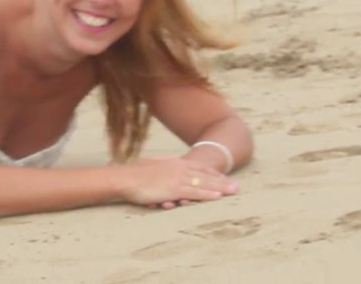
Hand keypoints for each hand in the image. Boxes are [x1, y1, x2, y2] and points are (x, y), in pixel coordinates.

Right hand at [118, 156, 238, 207]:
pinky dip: (207, 195)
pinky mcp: (173, 189)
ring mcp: (177, 178)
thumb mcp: (153, 165)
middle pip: (205, 175)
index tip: (224, 178)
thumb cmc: (134, 173)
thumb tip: (168, 166)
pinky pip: (194, 193)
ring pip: (203, 184)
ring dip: (220, 188)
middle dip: (222, 181)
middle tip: (236, 186)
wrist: (124, 177)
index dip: (213, 174)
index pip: (199, 168)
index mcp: (174, 162)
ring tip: (233, 191)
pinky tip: (218, 197)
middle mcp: (179, 168)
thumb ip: (164, 166)